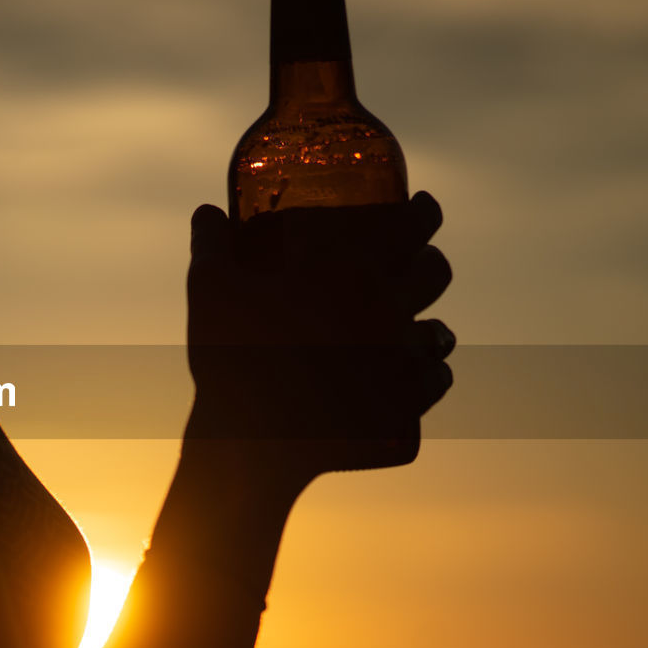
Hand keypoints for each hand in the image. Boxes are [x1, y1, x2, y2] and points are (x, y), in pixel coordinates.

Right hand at [185, 192, 454, 477]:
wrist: (250, 442)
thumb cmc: (229, 354)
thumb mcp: (208, 287)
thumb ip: (211, 242)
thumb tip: (207, 211)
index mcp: (351, 271)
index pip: (412, 224)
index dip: (423, 210)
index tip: (423, 205)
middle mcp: (389, 311)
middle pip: (435, 273)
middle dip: (430, 261)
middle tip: (418, 261)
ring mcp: (402, 365)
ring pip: (441, 333)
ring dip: (431, 325)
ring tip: (421, 327)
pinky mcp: (404, 411)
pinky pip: (433, 385)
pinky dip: (424, 379)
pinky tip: (414, 378)